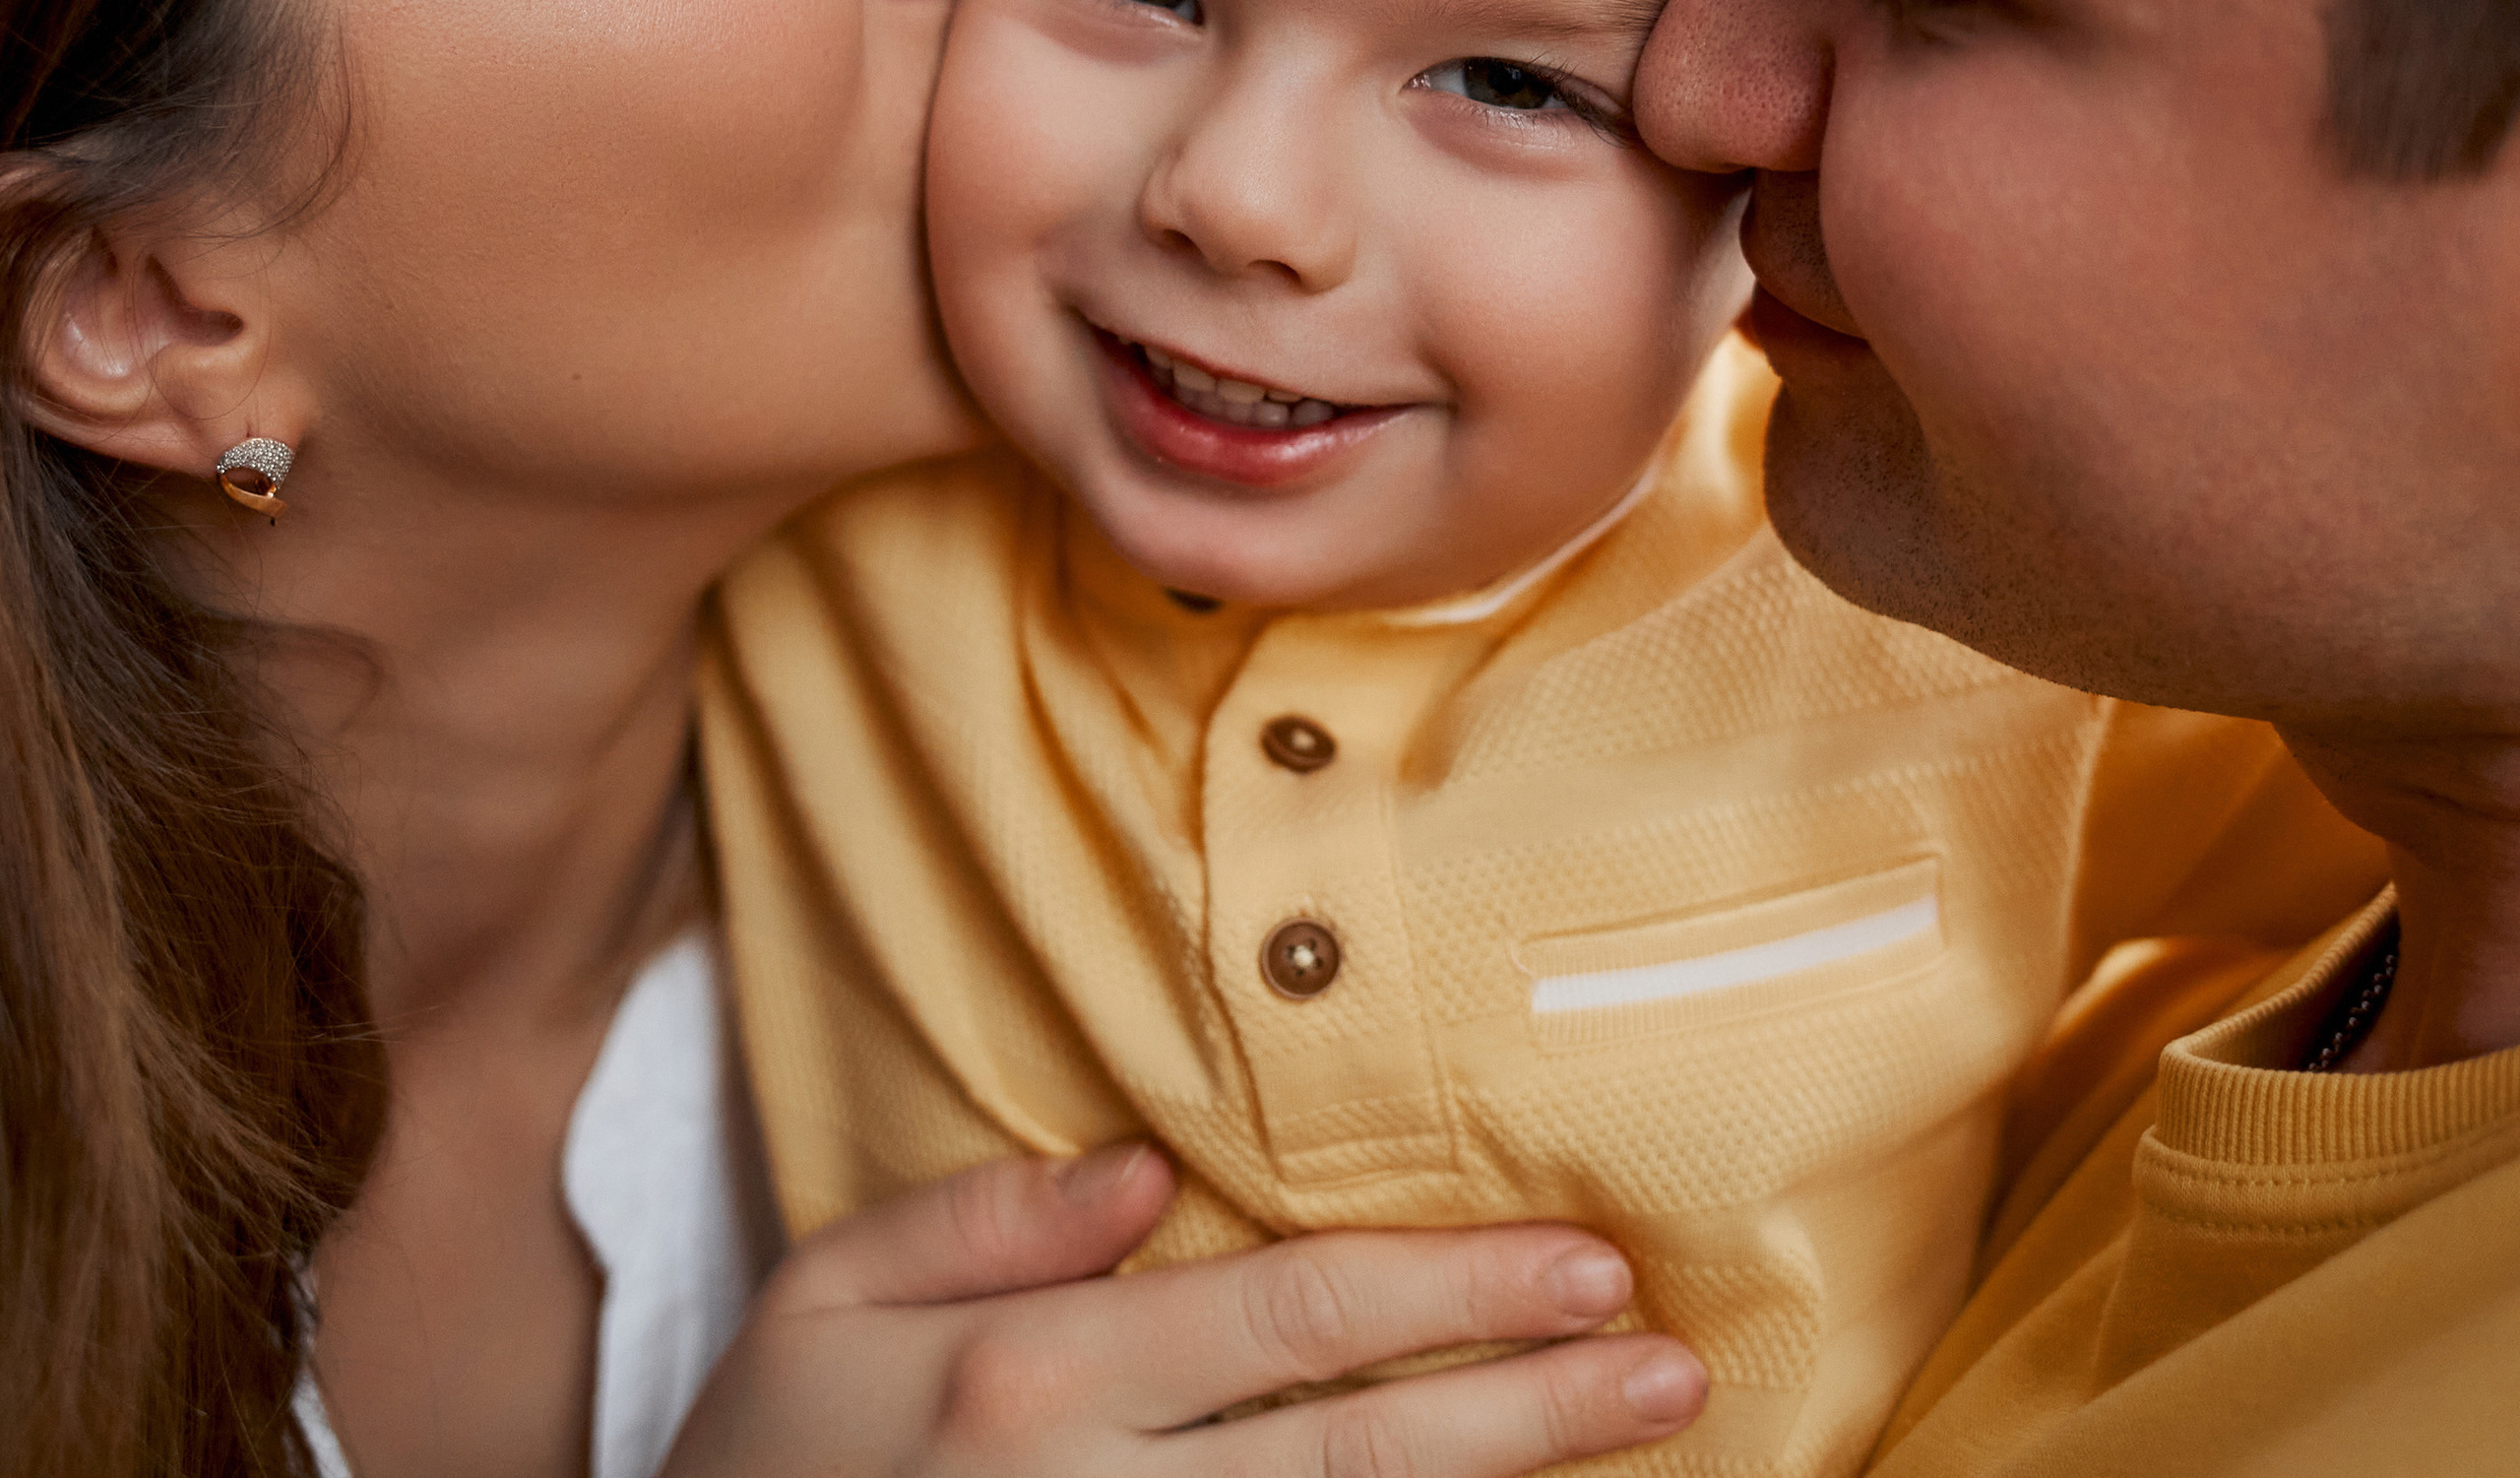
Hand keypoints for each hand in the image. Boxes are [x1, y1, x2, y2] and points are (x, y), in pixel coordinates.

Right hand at [662, 1144, 1706, 1475]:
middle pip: (1358, 1446)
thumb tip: (1150, 1170)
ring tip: (1627, 1444)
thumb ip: (978, 1218)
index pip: (1293, 1312)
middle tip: (1671, 1364)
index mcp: (1032, 1377)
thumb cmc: (756, 1471)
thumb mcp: (817, 1304)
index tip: (1588, 1263)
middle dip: (1532, 1407)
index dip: (1456, 1287)